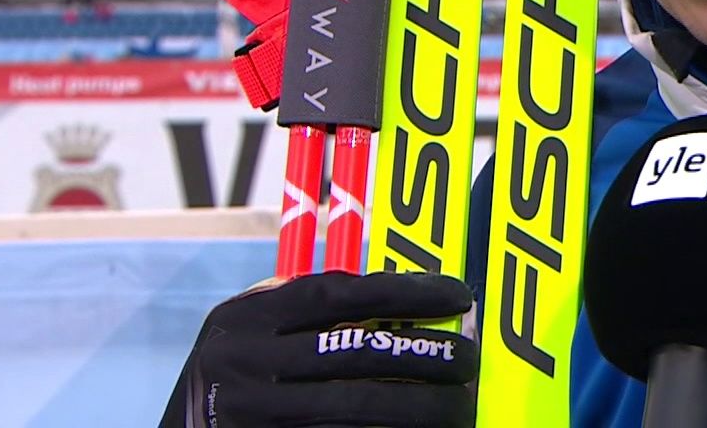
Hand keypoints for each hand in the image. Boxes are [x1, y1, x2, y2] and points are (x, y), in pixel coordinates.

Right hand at [162, 270, 477, 427]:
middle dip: (426, 355)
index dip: (406, 291)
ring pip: (356, 408)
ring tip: (461, 404)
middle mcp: (243, 365)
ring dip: (420, 407)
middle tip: (470, 360)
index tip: (458, 294)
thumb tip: (403, 293)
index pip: (339, 294)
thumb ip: (306, 310)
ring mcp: (252, 417)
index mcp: (246, 319)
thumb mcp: (252, 330)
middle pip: (356, 353)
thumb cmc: (237, 376)